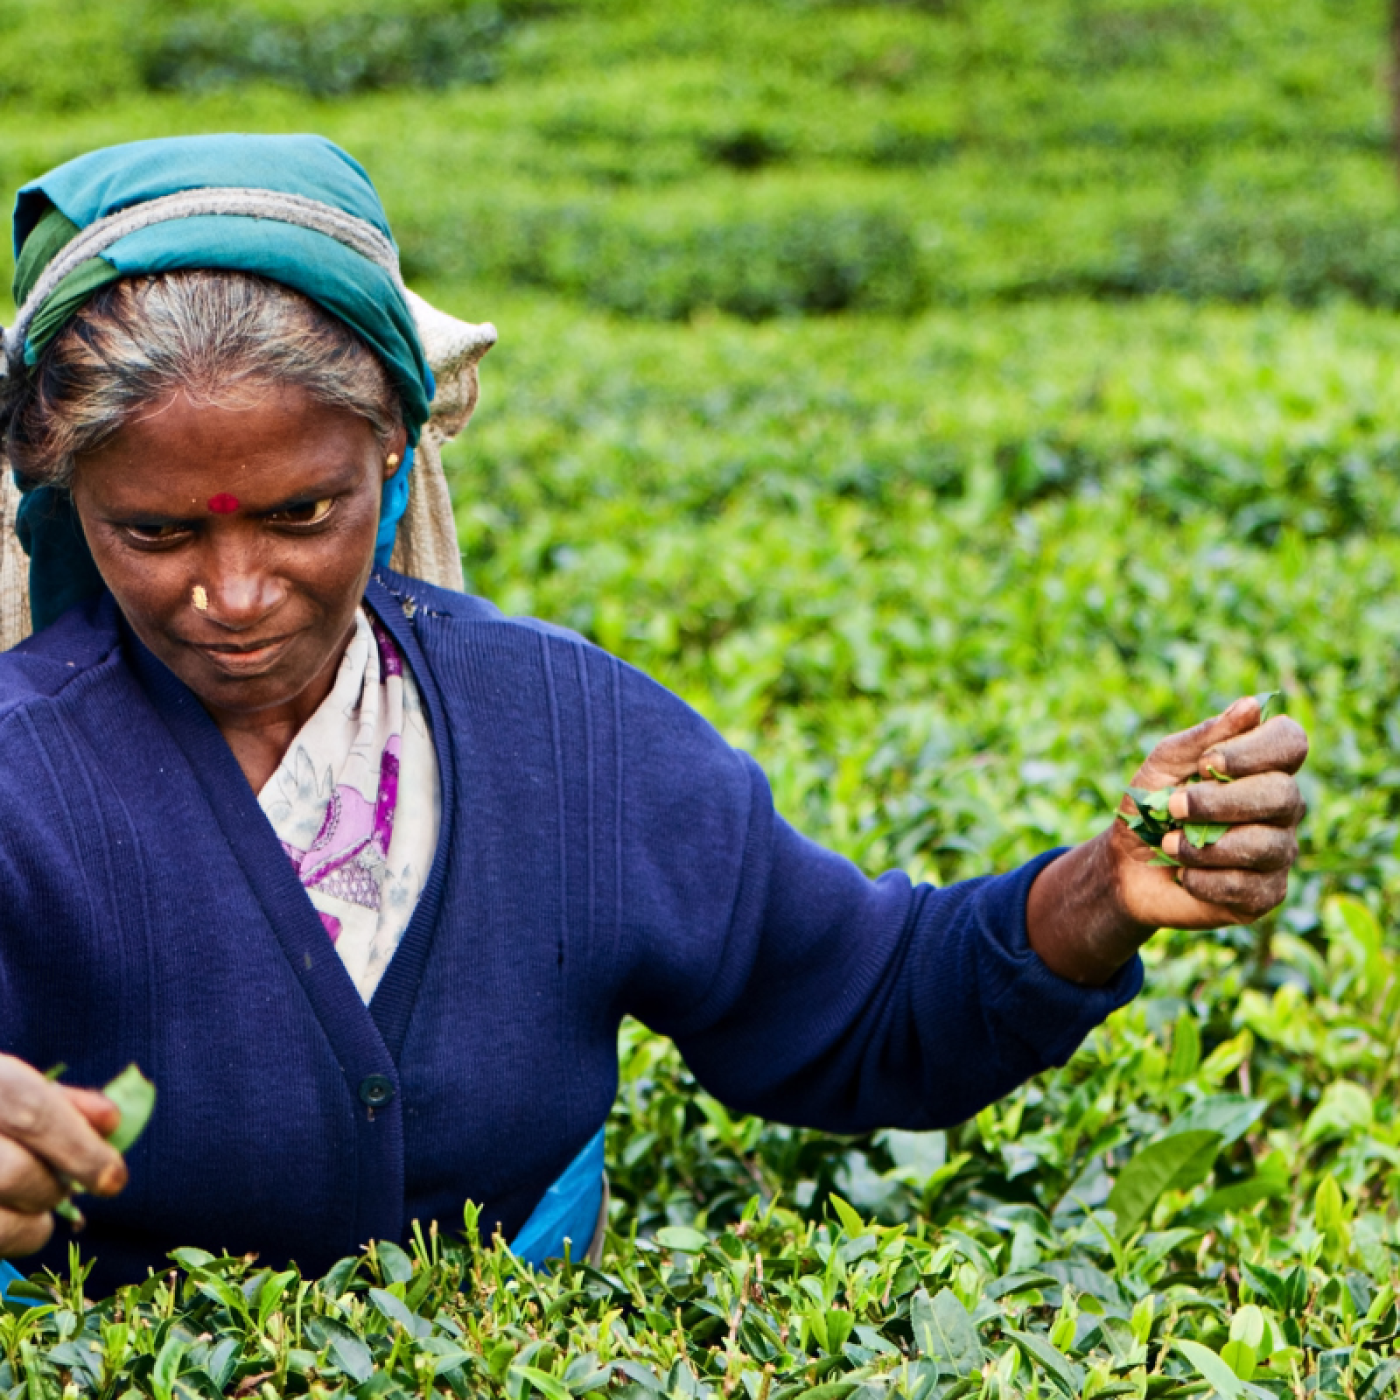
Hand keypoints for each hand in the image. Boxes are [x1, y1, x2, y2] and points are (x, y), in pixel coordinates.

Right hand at [0, 1055, 126, 1257]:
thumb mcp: (1, 1085)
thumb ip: (53, 1099)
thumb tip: (110, 1120)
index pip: (32, 1111)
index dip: (79, 1148)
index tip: (114, 1180)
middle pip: (11, 1172)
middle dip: (50, 1188)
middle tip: (63, 1191)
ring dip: (26, 1227)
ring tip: (36, 1220)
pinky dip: (2, 1239)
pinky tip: (9, 1228)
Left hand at [1027, 695, 1308, 983]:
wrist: (1125, 866)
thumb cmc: (1150, 805)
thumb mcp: (1165, 764)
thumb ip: (1205, 738)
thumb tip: (1252, 705)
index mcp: (1262, 766)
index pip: (1291, 742)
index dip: (1256, 751)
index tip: (1208, 764)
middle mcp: (1281, 806)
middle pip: (1282, 795)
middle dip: (1221, 802)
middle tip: (1173, 807)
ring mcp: (1278, 850)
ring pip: (1266, 844)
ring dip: (1206, 845)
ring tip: (1168, 845)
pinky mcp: (1265, 893)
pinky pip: (1250, 887)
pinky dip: (1206, 880)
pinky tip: (1183, 874)